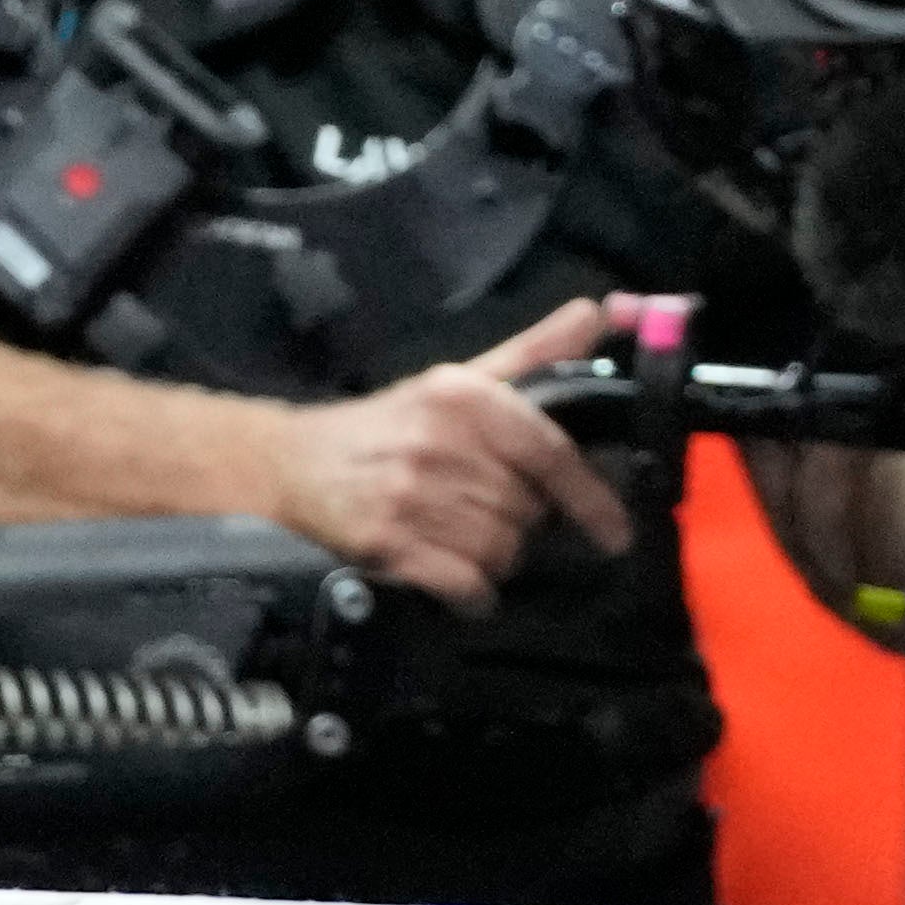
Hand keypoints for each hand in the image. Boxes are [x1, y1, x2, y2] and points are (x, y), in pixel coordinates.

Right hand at [267, 298, 640, 606]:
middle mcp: (441, 441)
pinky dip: (470, 592)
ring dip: (493, 558)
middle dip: (520, 523)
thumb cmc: (387, 425)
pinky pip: (465, 583)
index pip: (549, 452)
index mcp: (464, 396)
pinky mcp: (388, 543)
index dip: (591, 497)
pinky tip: (455, 579)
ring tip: (461, 538)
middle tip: (485, 512)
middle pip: (528, 511)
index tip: (615, 532)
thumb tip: (597, 311)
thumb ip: (533, 354)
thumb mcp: (457, 381)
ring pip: (501, 551)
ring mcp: (412, 494)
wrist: (289, 464)